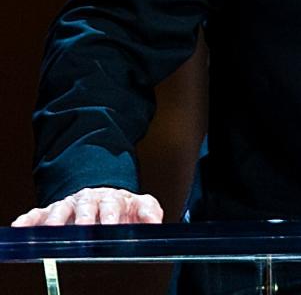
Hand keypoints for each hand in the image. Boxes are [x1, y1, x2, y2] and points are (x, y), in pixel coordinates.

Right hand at [11, 187, 163, 225]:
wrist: (102, 194)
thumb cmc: (120, 205)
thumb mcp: (138, 204)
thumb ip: (149, 210)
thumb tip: (155, 222)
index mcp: (109, 198)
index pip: (110, 204)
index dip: (110, 214)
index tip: (111, 224)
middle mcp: (87, 200)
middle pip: (84, 206)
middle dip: (83, 217)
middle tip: (82, 228)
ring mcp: (69, 205)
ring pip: (60, 210)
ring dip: (56, 219)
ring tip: (52, 229)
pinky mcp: (51, 212)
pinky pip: (37, 214)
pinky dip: (29, 220)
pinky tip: (21, 227)